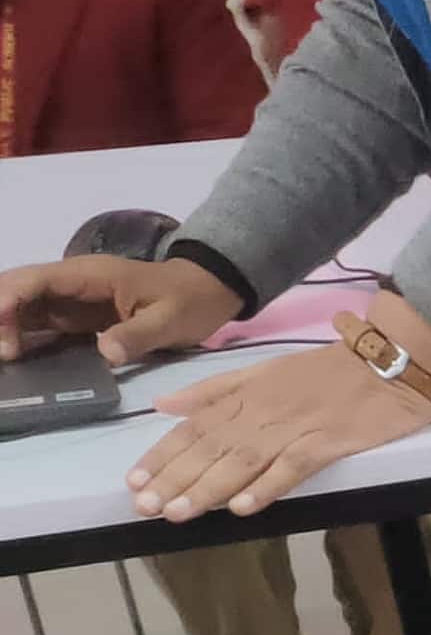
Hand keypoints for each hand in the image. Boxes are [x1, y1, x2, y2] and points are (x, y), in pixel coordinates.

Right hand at [0, 253, 239, 367]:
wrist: (206, 292)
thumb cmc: (190, 301)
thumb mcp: (171, 319)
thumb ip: (138, 334)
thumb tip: (105, 352)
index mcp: (90, 275)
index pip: (36, 280)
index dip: (9, 299)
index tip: (1, 327)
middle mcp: (71, 284)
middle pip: (18, 291)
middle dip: (0, 316)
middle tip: (3, 353)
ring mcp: (70, 301)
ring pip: (22, 308)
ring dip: (6, 329)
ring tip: (4, 358)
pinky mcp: (75, 318)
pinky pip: (38, 324)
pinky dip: (20, 337)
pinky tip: (13, 357)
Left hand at [129, 346, 430, 520]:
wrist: (388, 361)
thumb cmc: (328, 370)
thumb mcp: (263, 370)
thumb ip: (215, 389)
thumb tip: (165, 405)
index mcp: (245, 394)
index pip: (193, 427)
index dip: (162, 454)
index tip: (134, 481)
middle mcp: (262, 412)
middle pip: (210, 447)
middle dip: (174, 478)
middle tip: (145, 507)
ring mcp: (295, 428)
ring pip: (243, 460)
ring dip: (208, 487)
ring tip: (178, 513)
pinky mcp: (328, 443)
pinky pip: (293, 467)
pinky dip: (267, 486)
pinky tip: (244, 507)